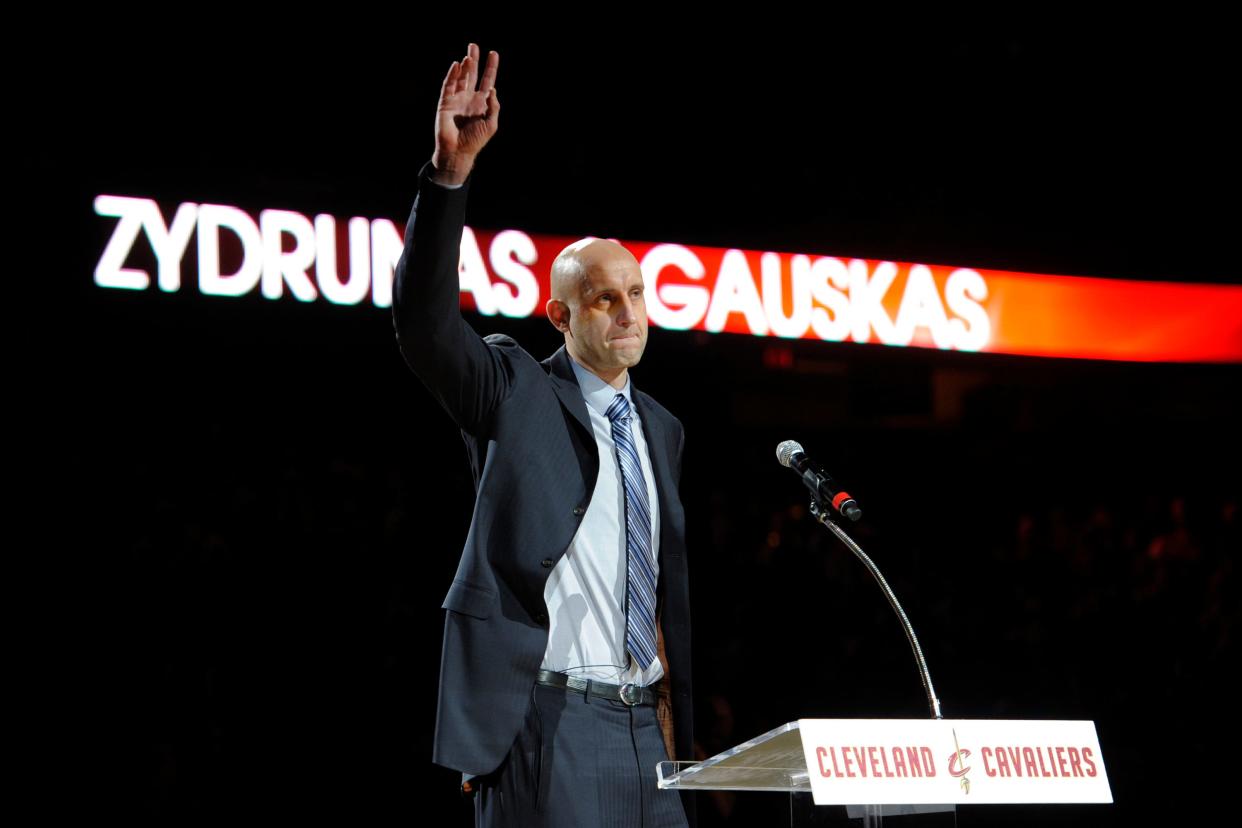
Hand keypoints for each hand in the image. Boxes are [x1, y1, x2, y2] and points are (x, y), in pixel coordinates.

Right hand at [431, 43, 499, 185]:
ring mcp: (457, 99)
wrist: (458, 151)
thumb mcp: (491, 124)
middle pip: (472, 74)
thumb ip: (494, 107)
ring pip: (460, 77)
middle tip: (474, 46)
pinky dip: (452, 75)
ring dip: (464, 66)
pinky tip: (456, 66)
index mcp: (481, 103)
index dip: (491, 68)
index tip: (494, 53)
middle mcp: (469, 98)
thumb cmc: (475, 140)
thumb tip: (493, 89)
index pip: (487, 81)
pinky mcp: (445, 102)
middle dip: (474, 60)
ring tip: (468, 55)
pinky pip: (448, 85)